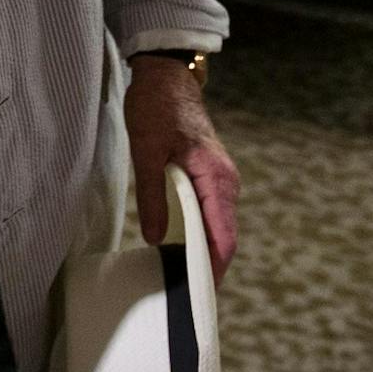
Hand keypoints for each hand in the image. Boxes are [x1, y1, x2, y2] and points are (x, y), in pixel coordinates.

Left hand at [124, 55, 239, 283]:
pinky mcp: (211, 175)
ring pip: (219, 225)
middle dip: (210, 266)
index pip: (223, 235)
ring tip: (182, 277)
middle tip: (187, 295)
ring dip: (205, 251)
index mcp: (215, 177)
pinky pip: (212, 212)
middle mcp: (226, 181)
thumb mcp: (146, 151)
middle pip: (224, 236)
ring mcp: (221, 178)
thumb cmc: (157, 107)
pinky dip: (202, 233)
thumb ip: (153, 196)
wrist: (167, 76)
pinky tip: (182, 246)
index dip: (214, 268)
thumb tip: (157, 238)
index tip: (201, 294)